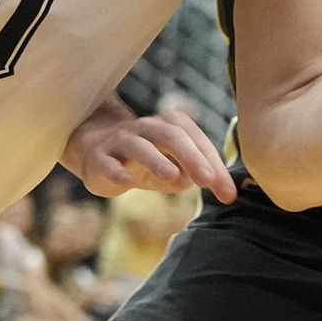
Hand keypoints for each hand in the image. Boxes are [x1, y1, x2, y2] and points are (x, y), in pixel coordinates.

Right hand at [63, 103, 235, 202]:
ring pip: (138, 146)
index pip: (195, 139)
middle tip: (207, 180)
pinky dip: (116, 170)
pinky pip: (106, 162)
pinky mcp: (98, 158)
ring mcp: (119, 142)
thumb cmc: (142, 161)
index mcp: (168, 127)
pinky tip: (127, 182)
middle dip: (191, 156)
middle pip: (170, 135)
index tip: (228, 192)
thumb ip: (187, 175)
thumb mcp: (170, 169)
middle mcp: (145, 129)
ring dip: (156, 159)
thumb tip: (194, 180)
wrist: (93, 151)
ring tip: (172, 176)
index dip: (214, 163)